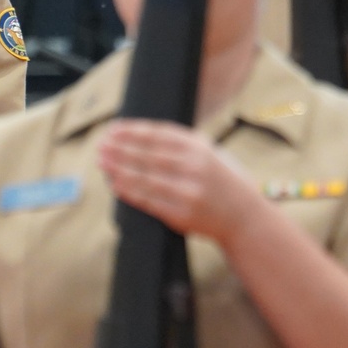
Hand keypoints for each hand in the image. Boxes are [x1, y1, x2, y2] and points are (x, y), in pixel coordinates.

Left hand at [97, 119, 258, 244]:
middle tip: (101, 145)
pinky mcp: (183, 215)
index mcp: (199, 148)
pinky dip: (130, 192)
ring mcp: (188, 192)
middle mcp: (194, 168)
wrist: (246, 217)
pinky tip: (115, 185)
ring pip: (144, 178)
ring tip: (102, 162)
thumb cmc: (222, 180)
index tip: (113, 129)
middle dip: (120, 149)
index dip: (131, 131)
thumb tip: (138, 132)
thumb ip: (181, 141)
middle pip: (147, 156)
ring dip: (119, 170)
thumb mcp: (210, 151)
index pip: (157, 135)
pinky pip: (149, 201)